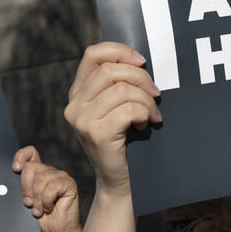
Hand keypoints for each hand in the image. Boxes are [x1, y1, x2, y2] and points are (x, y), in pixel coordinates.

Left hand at [13, 146, 81, 231]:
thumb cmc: (40, 220)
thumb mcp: (25, 201)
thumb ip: (20, 188)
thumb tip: (7, 180)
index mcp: (38, 173)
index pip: (30, 153)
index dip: (21, 157)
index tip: (15, 170)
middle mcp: (49, 172)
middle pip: (31, 167)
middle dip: (26, 188)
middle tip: (28, 204)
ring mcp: (60, 177)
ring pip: (41, 179)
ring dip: (37, 199)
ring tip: (39, 210)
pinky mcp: (69, 184)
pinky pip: (52, 187)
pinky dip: (47, 201)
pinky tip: (49, 208)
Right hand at [63, 43, 161, 194]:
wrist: (120, 180)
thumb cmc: (124, 141)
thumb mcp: (115, 107)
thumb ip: (118, 85)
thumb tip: (139, 62)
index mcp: (78, 93)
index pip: (93, 54)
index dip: (120, 51)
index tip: (142, 62)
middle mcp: (74, 104)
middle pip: (111, 70)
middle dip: (141, 78)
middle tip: (156, 94)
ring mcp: (82, 120)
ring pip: (122, 90)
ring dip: (146, 100)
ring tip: (152, 113)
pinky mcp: (96, 133)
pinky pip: (129, 109)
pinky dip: (145, 113)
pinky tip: (146, 124)